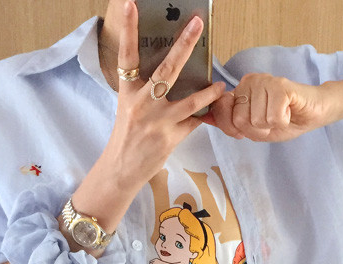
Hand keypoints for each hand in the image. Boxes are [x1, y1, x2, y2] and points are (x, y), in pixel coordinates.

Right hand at [101, 2, 225, 189]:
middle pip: (166, 69)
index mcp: (128, 92)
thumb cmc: (127, 136)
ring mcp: (158, 121)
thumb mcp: (129, 108)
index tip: (132, 4)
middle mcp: (142, 104)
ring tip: (220, 86)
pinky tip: (212, 113)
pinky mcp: (170, 138)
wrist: (122, 169)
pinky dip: (203, 117)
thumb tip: (169, 75)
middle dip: (183, 45)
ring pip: (190, 101)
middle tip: (197, 24)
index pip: (127, 55)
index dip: (130, 29)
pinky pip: (194, 123)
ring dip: (209, 93)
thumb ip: (145, 91)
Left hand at [203, 74, 332, 142]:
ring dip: (273, 126)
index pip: (224, 115)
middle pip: (241, 121)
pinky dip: (283, 121)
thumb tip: (203, 117)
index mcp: (240, 90)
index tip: (256, 126)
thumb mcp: (253, 128)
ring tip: (282, 114)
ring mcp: (264, 81)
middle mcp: (249, 82)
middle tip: (272, 121)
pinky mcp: (280, 86)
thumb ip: (229, 122)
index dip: (238, 129)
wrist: (314, 113)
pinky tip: (289, 111)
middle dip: (258, 131)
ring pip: (257, 121)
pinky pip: (273, 117)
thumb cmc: (285, 119)